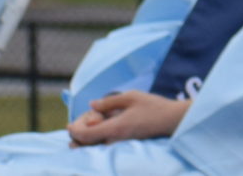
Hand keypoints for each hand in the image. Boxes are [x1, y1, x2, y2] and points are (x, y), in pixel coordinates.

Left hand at [67, 90, 190, 143]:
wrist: (172, 120)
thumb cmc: (153, 106)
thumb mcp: (131, 97)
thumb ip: (109, 102)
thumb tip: (91, 105)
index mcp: (114, 129)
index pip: (84, 136)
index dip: (73, 130)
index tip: (70, 123)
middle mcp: (114, 140)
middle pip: (86, 143)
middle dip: (80, 130)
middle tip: (91, 115)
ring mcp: (119, 144)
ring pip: (94, 144)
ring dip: (89, 133)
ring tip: (98, 117)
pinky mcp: (123, 143)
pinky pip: (103, 142)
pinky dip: (98, 134)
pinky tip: (106, 122)